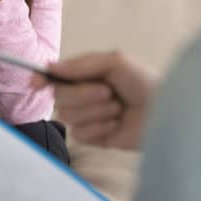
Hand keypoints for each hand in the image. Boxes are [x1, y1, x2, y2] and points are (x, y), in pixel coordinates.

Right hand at [34, 51, 157, 149]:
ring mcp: (89, 117)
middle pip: (59, 97)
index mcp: (86, 75)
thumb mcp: (115, 61)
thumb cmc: (144, 81)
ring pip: (68, 116)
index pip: (56, 77)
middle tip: (108, 92)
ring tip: (117, 108)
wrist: (166, 111)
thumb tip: (50, 66)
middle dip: (82, 94)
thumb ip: (82, 64)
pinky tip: (116, 124)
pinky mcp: (95, 138)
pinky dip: (98, 128)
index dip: (42, 79)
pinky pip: (80, 134)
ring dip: (95, 111)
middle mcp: (84, 95)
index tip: (35, 82)